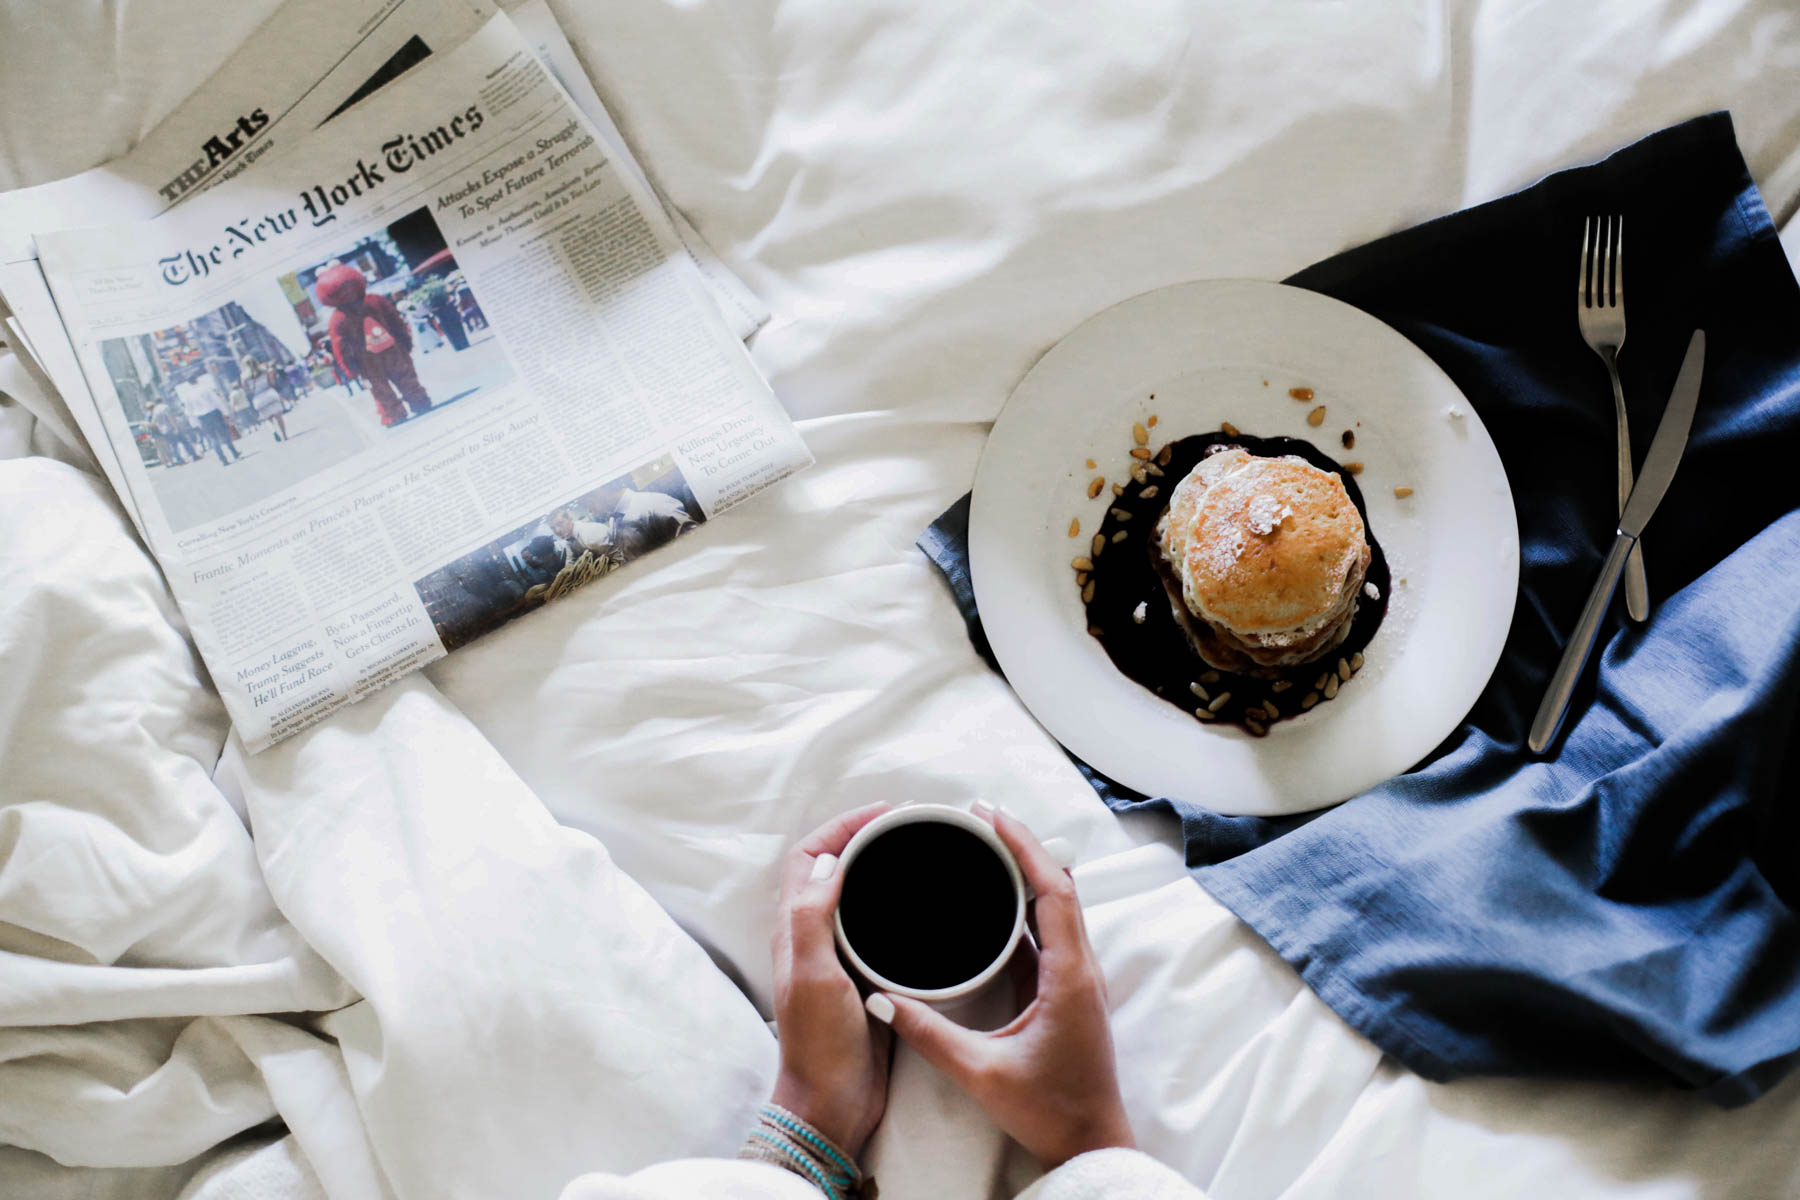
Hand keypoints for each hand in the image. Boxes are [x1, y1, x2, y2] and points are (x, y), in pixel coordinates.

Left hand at [768, 803, 893, 1157]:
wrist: (834, 1102)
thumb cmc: (819, 1043)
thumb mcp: (814, 975)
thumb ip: (813, 916)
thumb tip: (828, 859)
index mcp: (794, 929)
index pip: (806, 857)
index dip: (839, 828)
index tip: (881, 815)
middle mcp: (811, 938)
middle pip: (829, 869)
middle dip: (861, 839)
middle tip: (904, 827)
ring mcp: (837, 958)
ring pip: (852, 896)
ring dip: (876, 869)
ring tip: (914, 854)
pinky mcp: (861, 978)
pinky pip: (873, 928)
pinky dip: (892, 906)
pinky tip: (920, 909)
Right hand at [869, 806, 1133, 1168]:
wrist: (1090, 1146)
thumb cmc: (1048, 1111)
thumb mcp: (980, 1072)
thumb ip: (929, 1034)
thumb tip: (882, 1000)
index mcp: (1070, 976)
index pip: (1054, 890)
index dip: (1024, 846)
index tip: (990, 816)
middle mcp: (1082, 969)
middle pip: (1060, 887)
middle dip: (1023, 847)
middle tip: (980, 819)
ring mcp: (1080, 980)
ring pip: (1059, 907)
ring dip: (1028, 873)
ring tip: (986, 847)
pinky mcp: (1070, 993)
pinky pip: (1052, 933)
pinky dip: (1028, 906)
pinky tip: (998, 904)